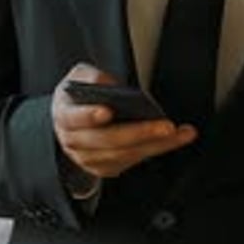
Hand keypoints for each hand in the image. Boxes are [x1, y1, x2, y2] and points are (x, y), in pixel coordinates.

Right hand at [52, 62, 196, 178]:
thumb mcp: (79, 76)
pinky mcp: (103, 168)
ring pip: (123, 155)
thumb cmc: (77, 97)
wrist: (68, 122)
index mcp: (64, 116)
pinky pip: (131, 161)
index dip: (90, 115)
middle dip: (139, 133)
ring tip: (179, 133)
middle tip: (165, 126)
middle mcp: (74, 141)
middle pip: (107, 140)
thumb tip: (112, 85)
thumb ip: (92, 76)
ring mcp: (88, 158)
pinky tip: (172, 141)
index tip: (108, 111)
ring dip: (155, 145)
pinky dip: (153, 150)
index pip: (75, 118)